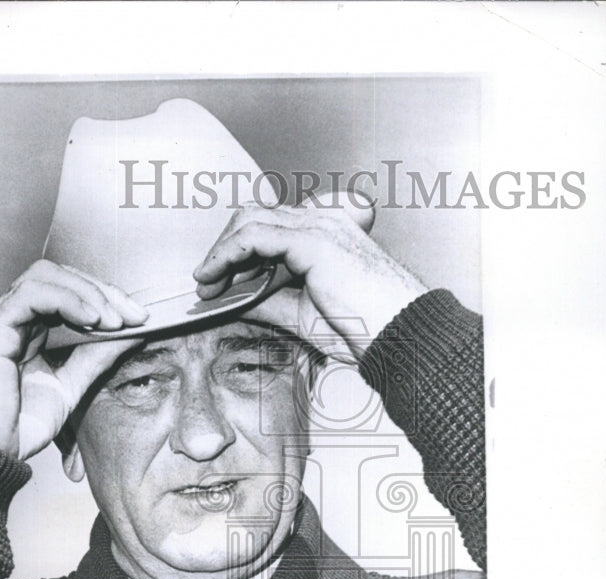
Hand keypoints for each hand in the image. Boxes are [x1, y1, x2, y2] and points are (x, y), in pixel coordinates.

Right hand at [0, 260, 147, 458]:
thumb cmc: (15, 428)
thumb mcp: (70, 386)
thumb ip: (96, 358)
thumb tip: (131, 334)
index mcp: (28, 331)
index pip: (68, 292)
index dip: (104, 298)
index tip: (139, 319)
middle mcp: (13, 319)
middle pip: (60, 277)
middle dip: (102, 290)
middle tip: (134, 315)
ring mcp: (0, 320)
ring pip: (45, 276)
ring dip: (87, 292)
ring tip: (112, 320)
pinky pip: (31, 294)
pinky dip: (66, 299)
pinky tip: (91, 319)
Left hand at [193, 196, 425, 361]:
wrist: (399, 336)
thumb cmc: (366, 328)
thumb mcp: (302, 315)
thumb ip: (269, 301)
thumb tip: (236, 299)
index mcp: (327, 234)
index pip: (271, 226)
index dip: (238, 250)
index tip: (217, 281)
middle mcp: (323, 222)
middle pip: (256, 216)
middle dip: (225, 248)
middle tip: (206, 281)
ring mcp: (319, 226)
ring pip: (251, 221)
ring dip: (221, 252)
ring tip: (206, 281)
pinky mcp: (313, 240)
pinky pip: (254, 236)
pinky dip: (228, 254)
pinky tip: (216, 275)